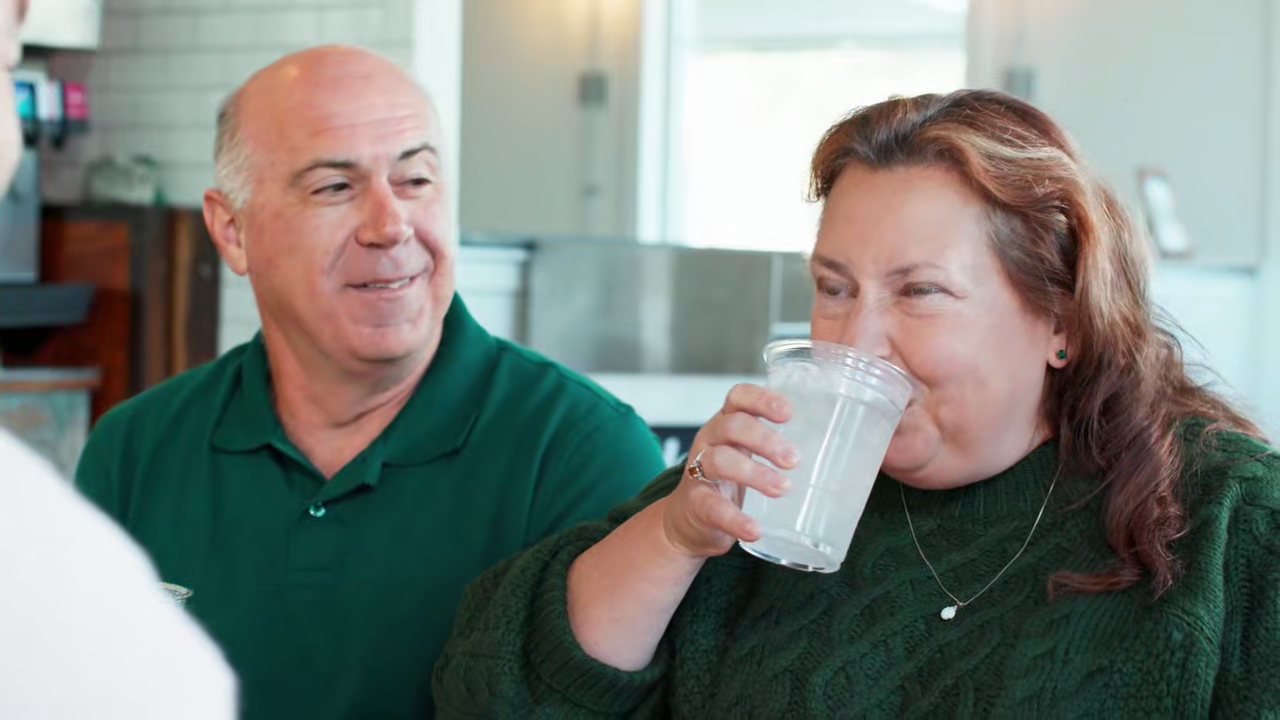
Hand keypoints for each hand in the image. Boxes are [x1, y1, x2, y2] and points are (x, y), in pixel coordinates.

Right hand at [660, 383, 798, 558]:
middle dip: (765, 439)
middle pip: (733, 426)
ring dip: (754, 474)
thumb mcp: (749, 454)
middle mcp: (710, 440)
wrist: (690, 520)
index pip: (738, 397)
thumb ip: (780, 447)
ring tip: (782, 488)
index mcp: (727, 423)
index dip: (762, 399)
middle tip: (794, 460)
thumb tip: (844, 451)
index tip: (789, 413)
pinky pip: (713, 507)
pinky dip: (736, 519)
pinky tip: (755, 530)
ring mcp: (698, 471)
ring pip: (720, 460)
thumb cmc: (730, 481)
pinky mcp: (695, 504)